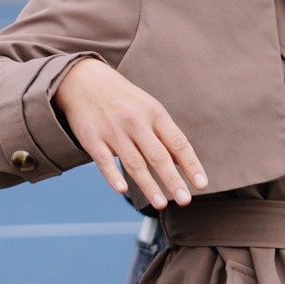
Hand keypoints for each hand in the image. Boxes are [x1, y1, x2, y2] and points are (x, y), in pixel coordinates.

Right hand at [54, 58, 206, 208]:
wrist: (83, 79)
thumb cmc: (122, 98)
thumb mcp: (148, 107)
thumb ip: (164, 133)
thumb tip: (183, 164)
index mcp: (155, 113)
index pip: (178, 142)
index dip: (191, 165)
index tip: (201, 185)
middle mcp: (136, 121)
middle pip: (158, 156)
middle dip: (173, 180)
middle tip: (185, 200)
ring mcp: (113, 130)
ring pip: (134, 162)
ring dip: (148, 185)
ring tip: (160, 204)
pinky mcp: (91, 138)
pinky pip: (103, 160)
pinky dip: (113, 175)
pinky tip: (122, 189)